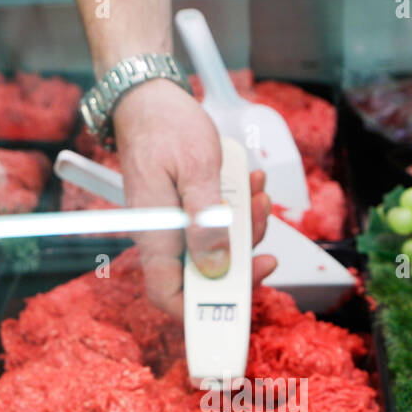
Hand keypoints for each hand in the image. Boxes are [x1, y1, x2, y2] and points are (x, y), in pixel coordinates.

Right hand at [113, 79, 275, 316]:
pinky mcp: (188, 215)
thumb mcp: (196, 169)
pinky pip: (217, 227)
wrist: (151, 99)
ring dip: (245, 229)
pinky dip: (238, 212)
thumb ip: (208, 220)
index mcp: (156, 235)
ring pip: (217, 251)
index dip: (200, 312)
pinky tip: (249, 187)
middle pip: (205, 277)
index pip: (169, 296)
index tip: (237, 304)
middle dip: (241, 259)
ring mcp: (176, 228)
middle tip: (261, 230)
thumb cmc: (166, 126)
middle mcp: (164, 238)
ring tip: (257, 196)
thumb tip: (217, 266)